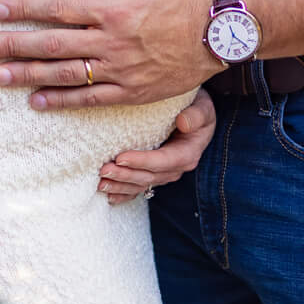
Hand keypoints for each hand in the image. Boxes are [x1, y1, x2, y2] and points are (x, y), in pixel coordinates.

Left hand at [0, 0, 213, 108]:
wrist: (223, 32)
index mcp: (112, 8)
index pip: (57, 8)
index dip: (23, 9)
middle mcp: (111, 42)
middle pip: (51, 45)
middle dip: (12, 46)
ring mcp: (120, 70)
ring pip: (65, 75)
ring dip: (28, 76)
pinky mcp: (131, 92)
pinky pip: (90, 99)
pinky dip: (62, 101)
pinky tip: (36, 101)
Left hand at [99, 91, 216, 204]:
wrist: (195, 116)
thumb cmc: (197, 110)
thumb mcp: (203, 108)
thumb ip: (196, 115)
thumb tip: (183, 122)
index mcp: (186, 154)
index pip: (162, 161)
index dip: (141, 161)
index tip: (121, 158)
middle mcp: (175, 169)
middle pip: (148, 176)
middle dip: (125, 175)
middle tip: (104, 170)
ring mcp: (164, 175)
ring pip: (140, 185)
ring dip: (120, 186)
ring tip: (100, 183)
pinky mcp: (154, 175)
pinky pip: (138, 189)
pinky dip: (123, 195)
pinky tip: (108, 196)